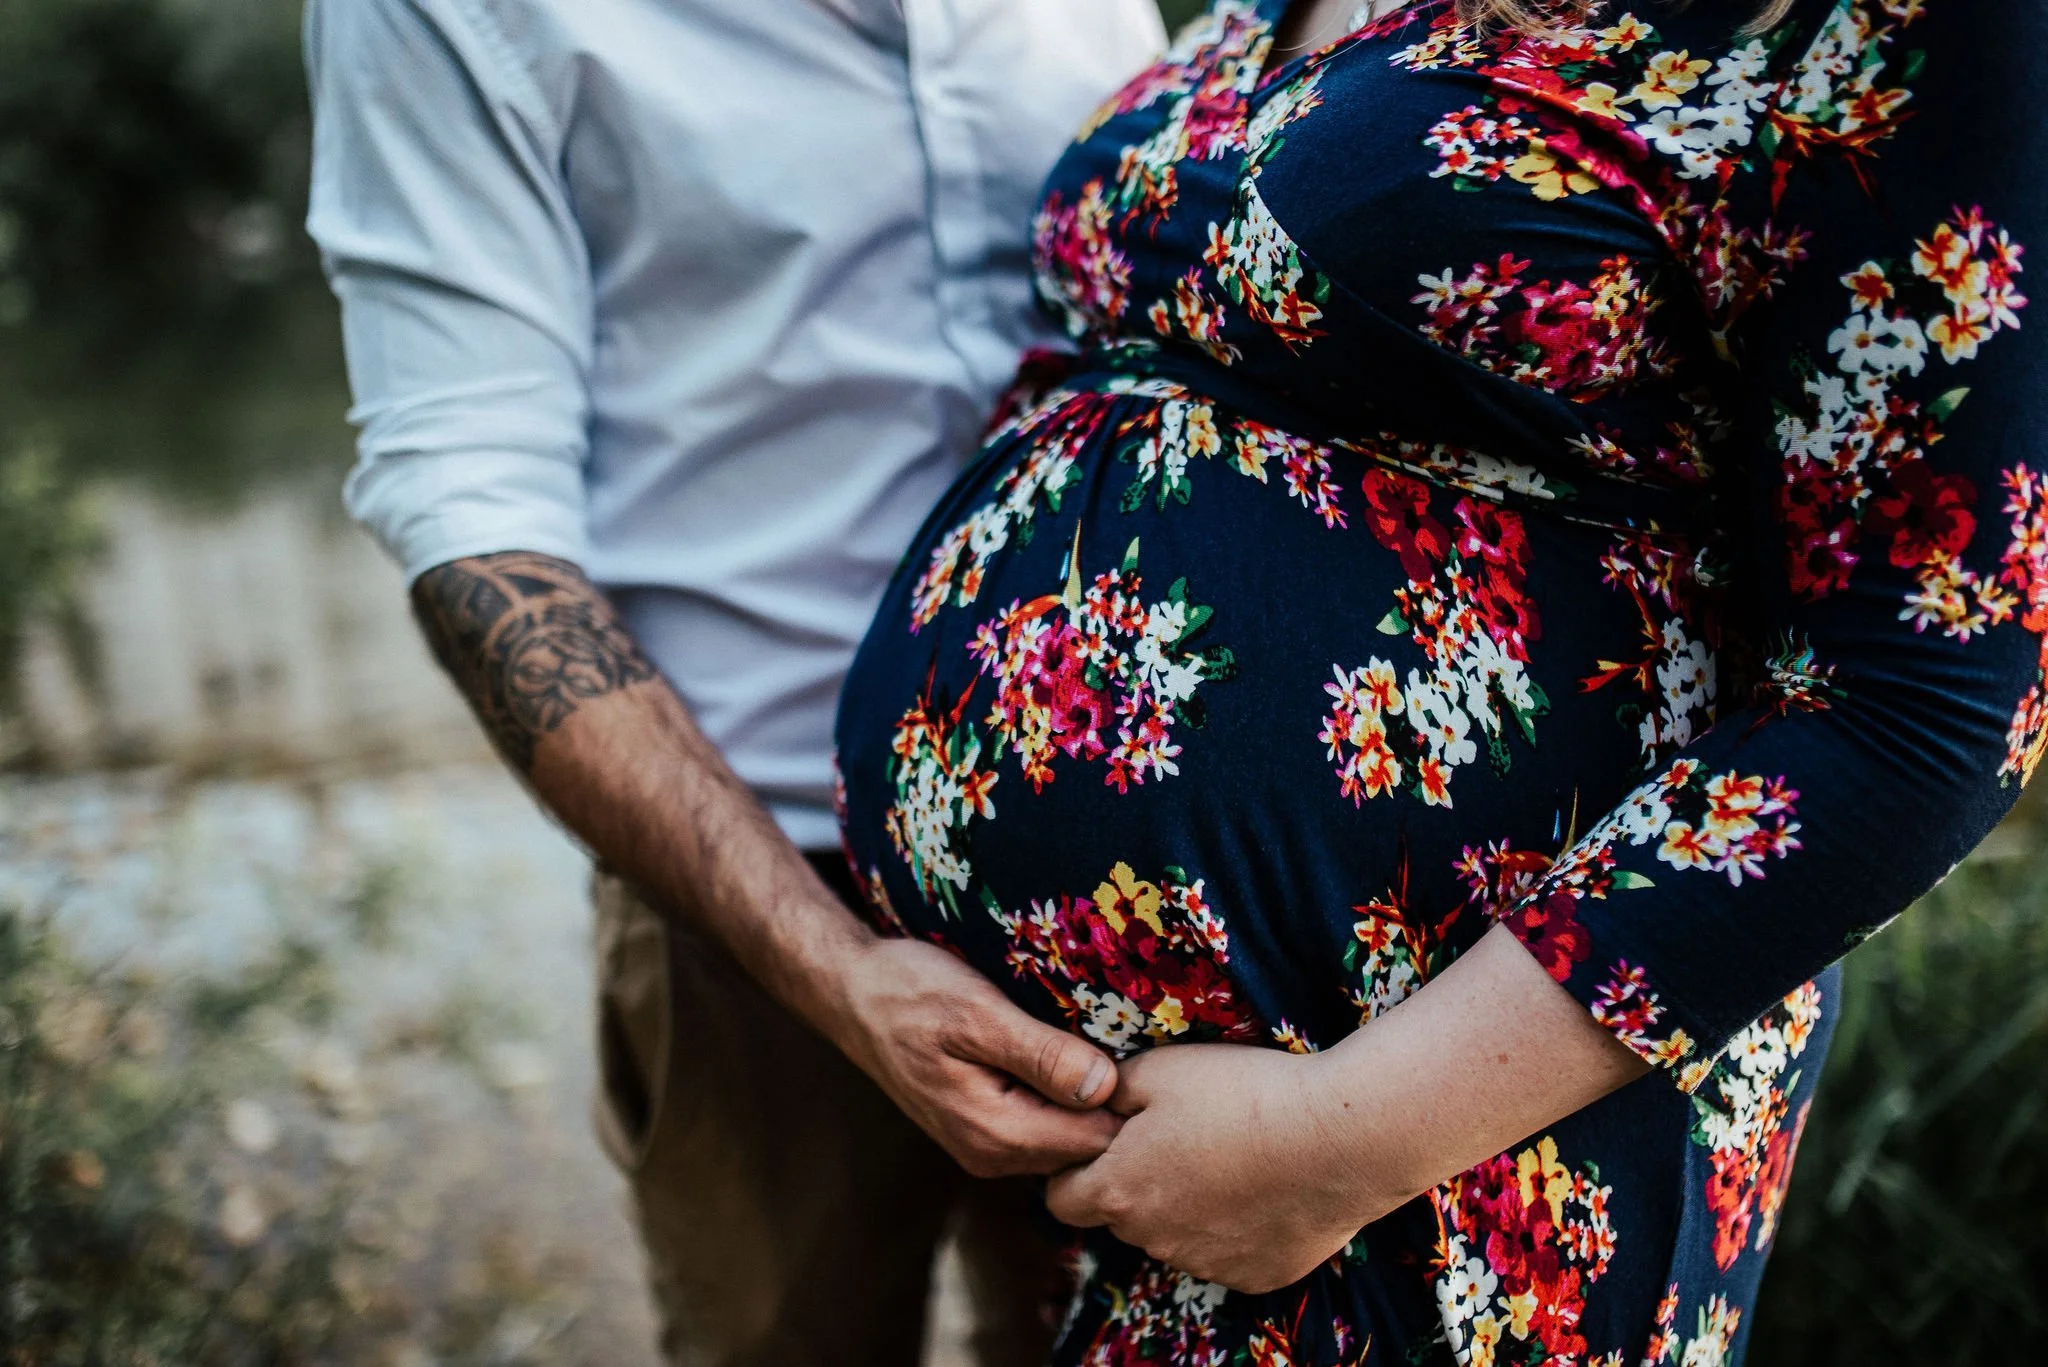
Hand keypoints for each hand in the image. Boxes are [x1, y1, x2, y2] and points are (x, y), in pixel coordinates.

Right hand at [830, 935, 1122, 1177]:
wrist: (853, 994)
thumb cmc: (911, 993)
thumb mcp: (979, 1012)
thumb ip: (1042, 1055)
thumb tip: (1105, 1087)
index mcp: (996, 1134)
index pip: (1096, 1141)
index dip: (1125, 1099)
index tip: (1135, 1050)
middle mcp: (993, 1155)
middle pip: (1086, 1146)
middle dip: (1110, 1101)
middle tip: (1121, 1037)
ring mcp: (986, 1146)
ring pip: (1067, 1136)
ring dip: (1085, 1096)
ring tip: (1091, 1038)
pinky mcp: (984, 1128)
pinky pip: (1044, 1124)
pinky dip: (1059, 1094)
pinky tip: (1060, 1053)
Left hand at [1044, 1042, 1390, 1294]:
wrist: (1339, 1139)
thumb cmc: (1241, 1093)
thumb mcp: (1157, 1070)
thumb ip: (1107, 1092)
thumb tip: (1089, 1103)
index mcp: (1117, 1191)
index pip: (1060, 1197)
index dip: (1075, 1164)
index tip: (1106, 1136)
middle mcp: (1152, 1241)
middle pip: (1122, 1215)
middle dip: (1135, 1181)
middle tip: (1178, 1135)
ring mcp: (1205, 1264)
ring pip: (1175, 1234)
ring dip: (1187, 1204)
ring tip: (1230, 1153)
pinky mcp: (1254, 1276)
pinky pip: (1228, 1250)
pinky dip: (1236, 1224)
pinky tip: (1264, 1184)